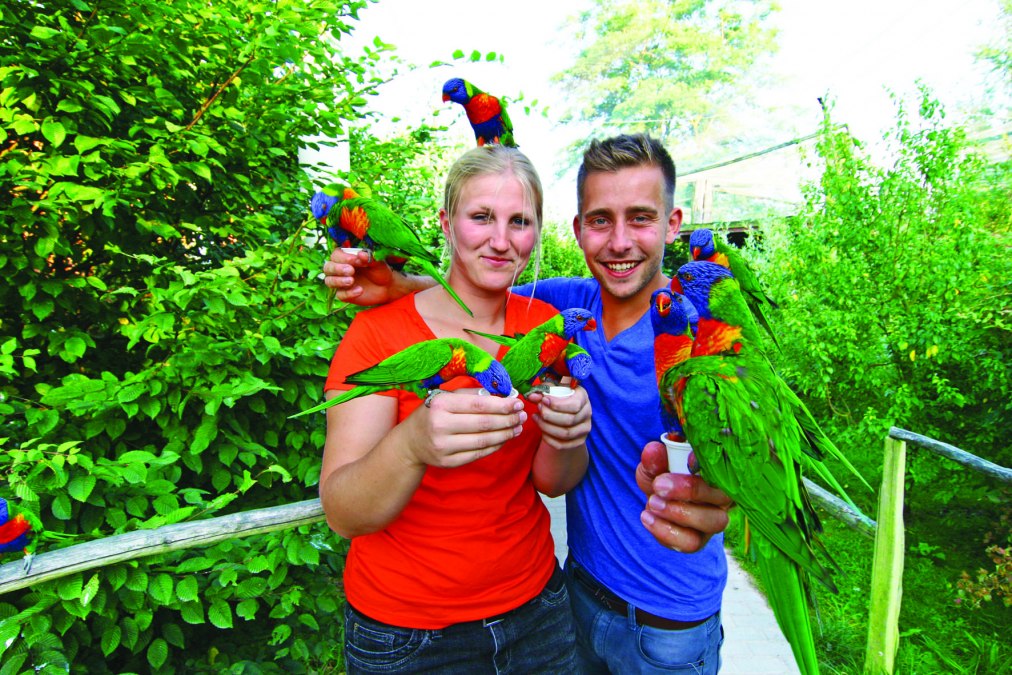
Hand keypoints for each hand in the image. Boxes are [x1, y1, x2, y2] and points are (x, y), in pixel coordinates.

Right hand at [322, 248, 396, 304]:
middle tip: (351, 271)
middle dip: (337, 269)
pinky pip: (340, 295)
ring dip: (338, 281)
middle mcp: (340, 269)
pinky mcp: (345, 294)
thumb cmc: (380, 271)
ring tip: (352, 281)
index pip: (336, 255)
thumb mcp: (378, 263)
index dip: (344, 257)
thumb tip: (360, 254)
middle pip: (328, 267)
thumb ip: (369, 258)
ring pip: (329, 281)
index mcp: (346, 258)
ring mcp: (341, 282)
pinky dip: (348, 293)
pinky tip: (360, 290)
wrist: (387, 287)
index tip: (357, 260)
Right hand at [405, 390, 526, 468]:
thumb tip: (504, 395)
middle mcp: (440, 425)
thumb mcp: (447, 397)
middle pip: (483, 424)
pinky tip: (504, 439)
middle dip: (507, 419)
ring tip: (517, 427)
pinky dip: (495, 446)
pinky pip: (478, 454)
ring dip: (505, 434)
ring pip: (483, 441)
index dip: (501, 405)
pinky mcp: (448, 462)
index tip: (517, 403)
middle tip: (522, 416)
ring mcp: (443, 446)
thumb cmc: (434, 413)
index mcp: (441, 405)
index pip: (478, 405)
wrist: (411, 442)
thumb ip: (473, 394)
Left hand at [527, 386, 591, 450]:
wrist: (567, 412)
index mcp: (583, 397)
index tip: (544, 400)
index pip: (574, 405)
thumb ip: (542, 392)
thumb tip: (532, 396)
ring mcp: (584, 428)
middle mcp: (587, 413)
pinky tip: (541, 430)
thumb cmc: (559, 398)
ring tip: (536, 418)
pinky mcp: (579, 441)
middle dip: (549, 415)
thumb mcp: (552, 391)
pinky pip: (562, 445)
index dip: (557, 404)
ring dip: (546, 427)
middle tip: (538, 409)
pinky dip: (549, 439)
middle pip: (569, 420)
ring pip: (565, 434)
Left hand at [636, 440, 732, 551]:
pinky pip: (691, 543)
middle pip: (724, 498)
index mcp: (719, 475)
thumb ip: (656, 459)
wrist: (655, 498)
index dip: (709, 465)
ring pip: (711, 523)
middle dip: (690, 490)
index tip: (686, 460)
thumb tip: (652, 451)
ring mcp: (713, 522)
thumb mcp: (656, 464)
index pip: (726, 469)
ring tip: (652, 502)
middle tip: (659, 485)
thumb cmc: (662, 475)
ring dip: (679, 513)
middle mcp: (723, 499)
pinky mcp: (698, 541)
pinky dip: (666, 531)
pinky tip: (647, 516)